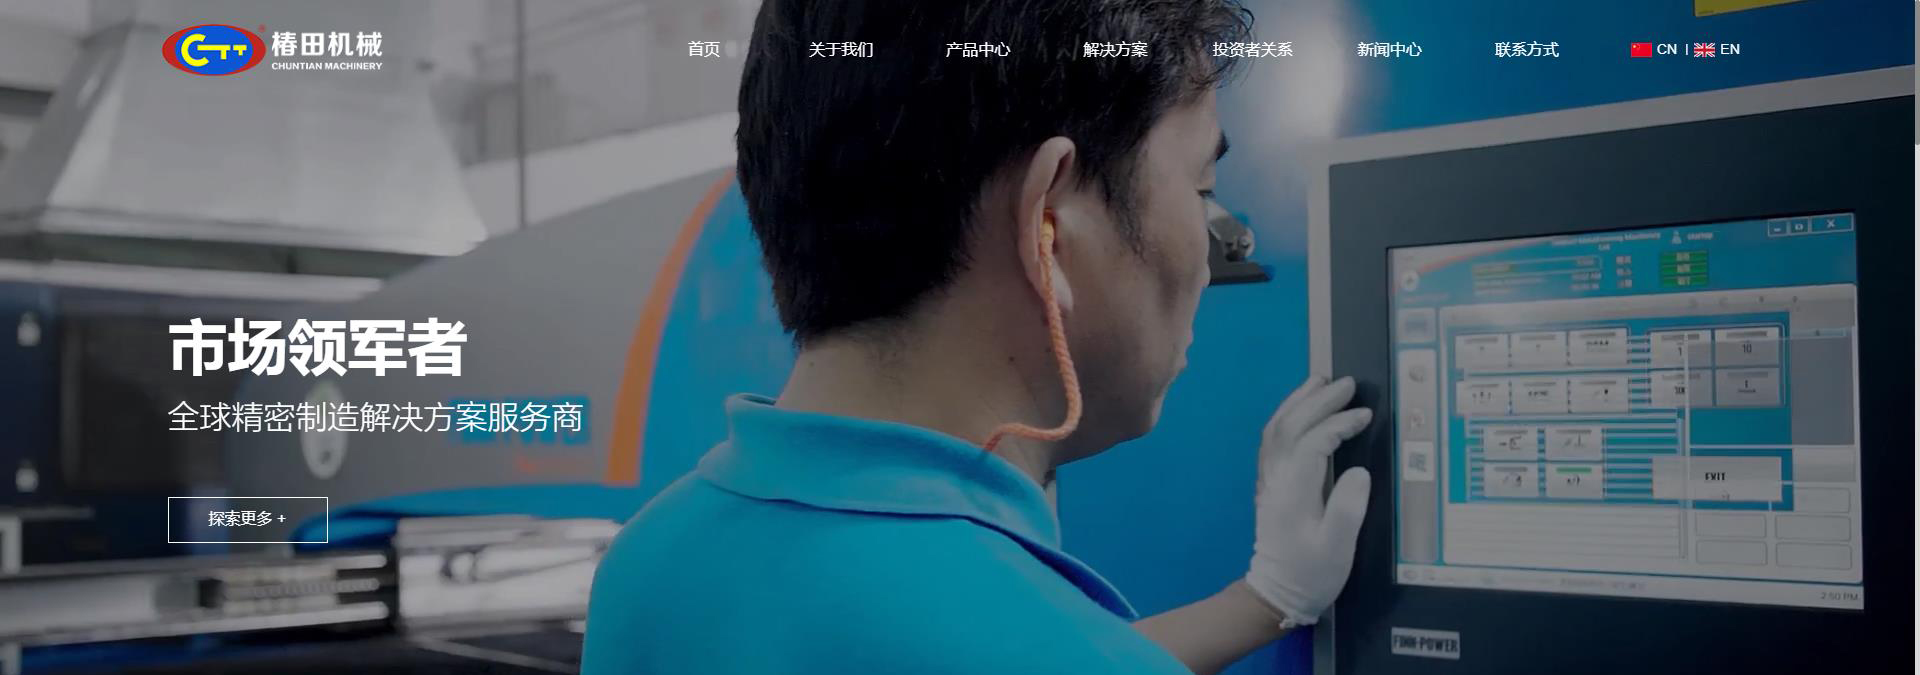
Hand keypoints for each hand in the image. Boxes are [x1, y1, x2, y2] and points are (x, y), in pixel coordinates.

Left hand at [1243, 375, 1372, 626]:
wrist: (1276, 593)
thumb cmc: (1311, 574)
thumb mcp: (1338, 548)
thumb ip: (1348, 508)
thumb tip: (1358, 471)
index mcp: (1294, 493)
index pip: (1313, 443)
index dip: (1338, 424)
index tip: (1365, 415)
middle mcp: (1276, 479)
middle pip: (1290, 427)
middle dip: (1318, 401)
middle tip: (1347, 383)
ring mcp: (1269, 480)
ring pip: (1277, 429)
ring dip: (1298, 402)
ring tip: (1320, 381)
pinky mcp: (1270, 484)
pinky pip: (1273, 440)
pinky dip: (1287, 417)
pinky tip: (1300, 409)